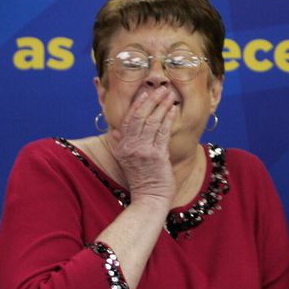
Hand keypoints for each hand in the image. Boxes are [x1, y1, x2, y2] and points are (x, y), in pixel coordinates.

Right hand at [109, 86, 177, 206]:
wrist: (149, 199)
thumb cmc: (142, 180)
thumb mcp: (126, 162)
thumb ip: (121, 145)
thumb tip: (115, 131)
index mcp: (122, 147)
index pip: (127, 120)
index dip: (137, 105)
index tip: (145, 93)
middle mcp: (130, 147)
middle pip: (139, 117)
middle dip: (151, 100)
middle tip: (160, 88)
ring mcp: (142, 151)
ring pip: (152, 122)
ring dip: (162, 106)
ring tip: (170, 95)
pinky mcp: (156, 155)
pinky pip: (163, 132)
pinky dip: (168, 118)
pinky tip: (173, 110)